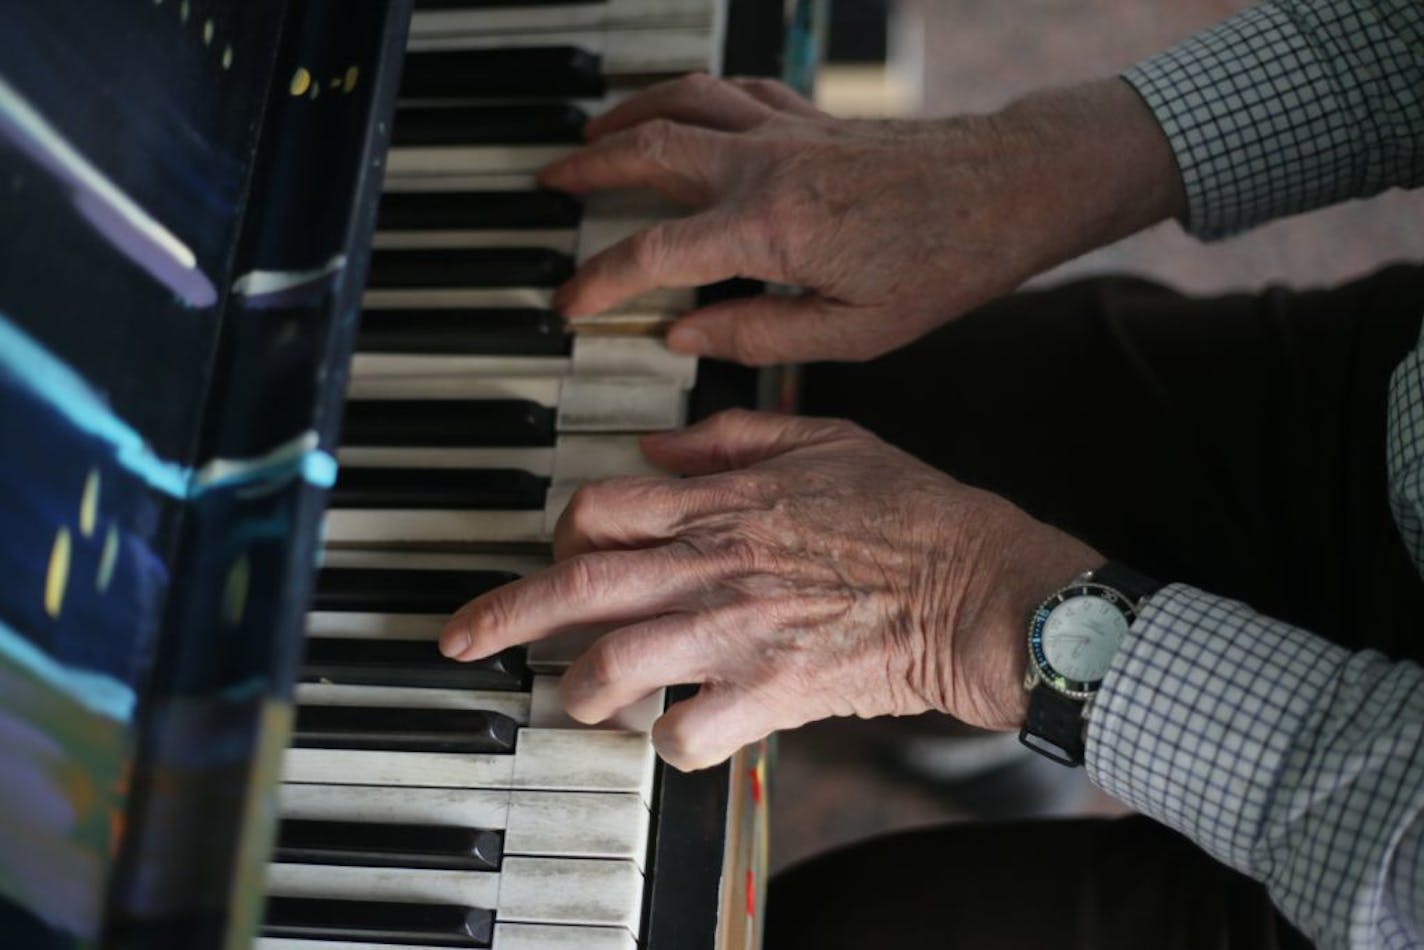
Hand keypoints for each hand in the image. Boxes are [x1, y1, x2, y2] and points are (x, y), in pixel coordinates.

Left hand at [439, 410, 1101, 770]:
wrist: (977, 584)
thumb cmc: (912, 511)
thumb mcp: (824, 439)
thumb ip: (732, 437)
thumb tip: (658, 448)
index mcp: (722, 504)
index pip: (600, 510)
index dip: (559, 535)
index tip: (552, 555)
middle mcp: (714, 565)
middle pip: (578, 585)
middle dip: (503, 616)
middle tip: (459, 643)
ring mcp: (738, 630)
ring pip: (615, 664)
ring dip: (579, 689)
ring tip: (575, 701)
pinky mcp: (772, 692)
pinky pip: (689, 732)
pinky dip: (670, 743)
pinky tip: (677, 736)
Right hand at [540, 75, 1184, 364]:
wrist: (1009, 189)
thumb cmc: (944, 264)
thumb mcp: (856, 332)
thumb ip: (760, 335)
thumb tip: (685, 335)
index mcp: (772, 229)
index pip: (656, 253)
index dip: (600, 281)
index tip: (569, 303)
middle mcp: (768, 166)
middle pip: (649, 150)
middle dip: (587, 169)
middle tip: (549, 186)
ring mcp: (788, 131)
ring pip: (683, 103)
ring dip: (626, 115)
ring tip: (590, 136)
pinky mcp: (811, 116)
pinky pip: (731, 89)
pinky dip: (688, 95)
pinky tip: (676, 110)